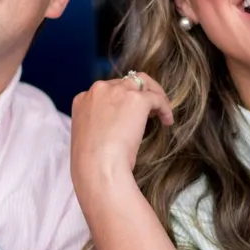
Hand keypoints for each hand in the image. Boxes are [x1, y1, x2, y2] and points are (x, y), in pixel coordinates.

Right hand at [70, 72, 173, 191]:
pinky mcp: (136, 99)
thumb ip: (98, 125)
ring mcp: (117, 92)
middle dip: (137, 94)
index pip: (106, 91)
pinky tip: (167, 122)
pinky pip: (156, 98)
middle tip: (149, 110)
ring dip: (154, 94)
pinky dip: (165, 108)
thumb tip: (114, 129)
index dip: (120, 101)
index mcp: (82, 99)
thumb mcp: (87, 138)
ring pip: (142, 81)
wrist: (97, 167)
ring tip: (162, 110)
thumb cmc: (91, 162)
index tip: (129, 114)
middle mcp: (98, 90)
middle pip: (125, 82)